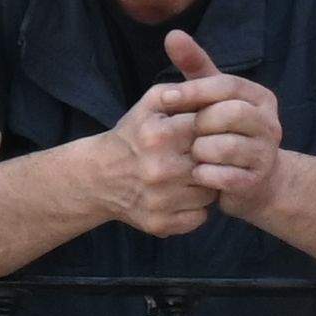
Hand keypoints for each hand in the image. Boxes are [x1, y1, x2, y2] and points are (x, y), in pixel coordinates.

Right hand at [100, 76, 217, 236]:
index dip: (215, 130)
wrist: (98, 177)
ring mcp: (160, 199)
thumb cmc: (133, 135)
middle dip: (214, 157)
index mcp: (160, 135)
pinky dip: (197, 208)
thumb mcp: (150, 103)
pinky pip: (201, 216)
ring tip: (192, 175)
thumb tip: (216, 93)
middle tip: (205, 156)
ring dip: (208, 184)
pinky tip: (184, 196)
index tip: (210, 132)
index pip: (210, 129)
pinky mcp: (160, 223)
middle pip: (215, 162)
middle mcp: (160, 169)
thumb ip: (182, 92)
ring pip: (211, 192)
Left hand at [155, 28, 283, 219]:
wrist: (251, 181)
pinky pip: (226, 176)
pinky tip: (197, 174)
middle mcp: (270, 123)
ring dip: (200, 150)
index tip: (165, 98)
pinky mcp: (256, 181)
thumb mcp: (211, 97)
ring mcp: (266, 154)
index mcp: (260, 97)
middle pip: (230, 113)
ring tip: (191, 154)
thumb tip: (173, 33)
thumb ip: (195, 66)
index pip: (227, 85)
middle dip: (200, 122)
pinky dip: (205, 175)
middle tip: (182, 132)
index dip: (194, 90)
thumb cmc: (223, 131)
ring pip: (226, 146)